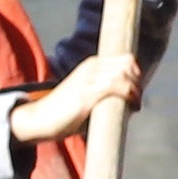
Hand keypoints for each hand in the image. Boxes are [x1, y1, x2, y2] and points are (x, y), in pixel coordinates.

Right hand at [11, 48, 143, 143]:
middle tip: (137, 99)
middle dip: (138, 80)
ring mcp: (88, 78)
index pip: (125, 59)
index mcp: (91, 65)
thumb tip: (131, 106)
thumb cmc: (65, 114)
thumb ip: (106, 96)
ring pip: (124, 74)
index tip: (138, 92)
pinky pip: (117, 86)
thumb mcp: (88, 97)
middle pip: (128, 63)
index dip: (137, 74)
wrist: (39, 119)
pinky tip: (133, 106)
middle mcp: (91, 67)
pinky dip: (130, 95)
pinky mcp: (87, 93)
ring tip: (136, 105)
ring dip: (136, 90)